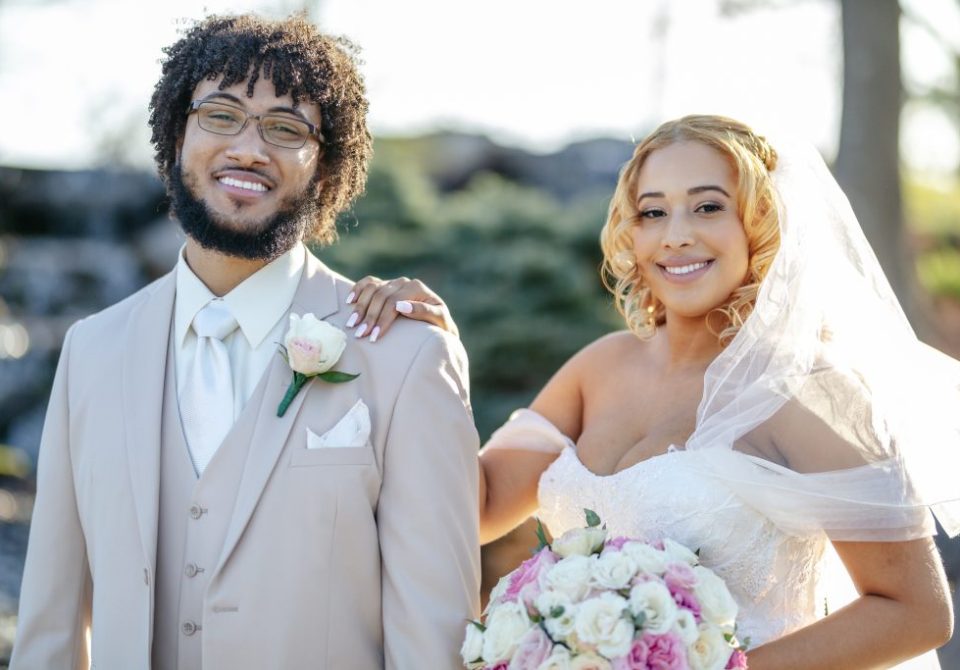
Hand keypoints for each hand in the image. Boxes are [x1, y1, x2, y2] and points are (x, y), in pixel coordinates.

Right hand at [344, 276, 458, 340]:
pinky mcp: (385, 286)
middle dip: (369, 317)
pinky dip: (358, 290)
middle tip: (359, 335)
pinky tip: (349, 302)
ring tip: (351, 325)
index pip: (394, 302)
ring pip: (371, 289)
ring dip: (359, 307)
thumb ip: (424, 311)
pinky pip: (368, 283)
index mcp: (417, 288)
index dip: (382, 319)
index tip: (373, 337)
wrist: (439, 325)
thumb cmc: (440, 326)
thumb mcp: (439, 320)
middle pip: (380, 296)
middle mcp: (404, 282)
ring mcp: (393, 283)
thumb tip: (402, 305)